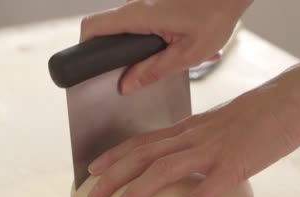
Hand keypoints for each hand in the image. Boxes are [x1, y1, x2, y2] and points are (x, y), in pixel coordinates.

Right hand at [80, 0, 251, 93]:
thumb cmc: (216, 14)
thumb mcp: (187, 53)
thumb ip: (154, 71)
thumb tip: (126, 85)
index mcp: (138, 15)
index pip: (92, 27)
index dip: (83, 48)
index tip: (86, 68)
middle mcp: (137, 5)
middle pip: (106, 30)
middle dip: (111, 54)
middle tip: (124, 74)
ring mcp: (146, 3)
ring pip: (126, 28)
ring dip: (137, 48)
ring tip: (163, 59)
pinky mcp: (157, 4)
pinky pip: (143, 23)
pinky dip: (153, 39)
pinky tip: (177, 48)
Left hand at [86, 86, 299, 196]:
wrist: (289, 101)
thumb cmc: (259, 113)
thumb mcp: (220, 122)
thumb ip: (201, 137)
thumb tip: (189, 154)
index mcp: (189, 127)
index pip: (144, 140)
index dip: (116, 155)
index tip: (95, 169)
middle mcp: (192, 137)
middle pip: (142, 155)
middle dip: (113, 176)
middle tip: (91, 196)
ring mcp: (211, 151)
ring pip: (162, 172)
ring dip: (135, 194)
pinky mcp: (232, 167)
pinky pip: (201, 194)